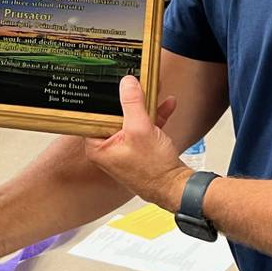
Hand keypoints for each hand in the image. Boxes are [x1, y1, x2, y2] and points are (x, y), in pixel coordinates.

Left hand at [84, 76, 187, 210]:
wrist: (176, 187)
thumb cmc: (154, 170)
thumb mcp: (140, 129)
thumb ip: (132, 103)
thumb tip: (127, 83)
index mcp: (98, 147)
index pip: (95, 115)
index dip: (107, 99)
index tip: (115, 85)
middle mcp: (108, 149)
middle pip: (116, 115)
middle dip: (130, 100)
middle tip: (137, 85)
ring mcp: (125, 149)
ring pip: (132, 119)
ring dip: (145, 106)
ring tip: (154, 90)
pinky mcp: (140, 149)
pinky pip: (144, 127)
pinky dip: (154, 117)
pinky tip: (165, 105)